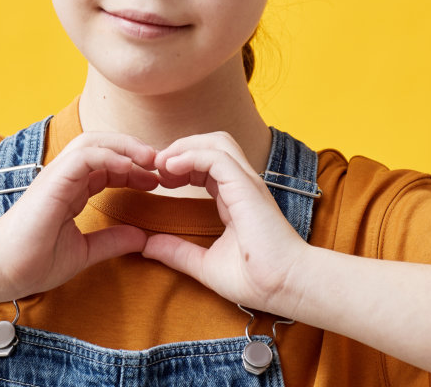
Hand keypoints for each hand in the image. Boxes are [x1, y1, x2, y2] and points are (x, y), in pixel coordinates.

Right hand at [0, 132, 159, 301]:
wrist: (3, 271)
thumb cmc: (34, 262)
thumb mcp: (84, 251)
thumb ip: (111, 241)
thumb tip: (142, 238)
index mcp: (70, 191)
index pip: (106, 166)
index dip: (133, 169)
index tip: (156, 182)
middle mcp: (64, 178)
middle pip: (103, 146)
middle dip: (134, 150)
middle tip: (160, 165)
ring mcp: (57, 176)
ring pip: (94, 142)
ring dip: (125, 147)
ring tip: (150, 159)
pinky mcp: (52, 180)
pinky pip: (84, 156)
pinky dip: (109, 156)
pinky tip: (129, 167)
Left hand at [140, 132, 312, 315]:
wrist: (284, 287)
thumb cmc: (256, 279)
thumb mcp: (205, 264)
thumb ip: (177, 252)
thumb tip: (146, 247)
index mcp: (235, 198)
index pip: (208, 164)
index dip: (181, 164)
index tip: (159, 181)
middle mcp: (242, 185)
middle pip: (211, 143)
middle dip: (180, 148)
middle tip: (156, 170)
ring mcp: (247, 184)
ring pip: (216, 142)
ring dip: (184, 147)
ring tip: (162, 166)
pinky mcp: (247, 188)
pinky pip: (217, 157)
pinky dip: (191, 156)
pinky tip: (171, 169)